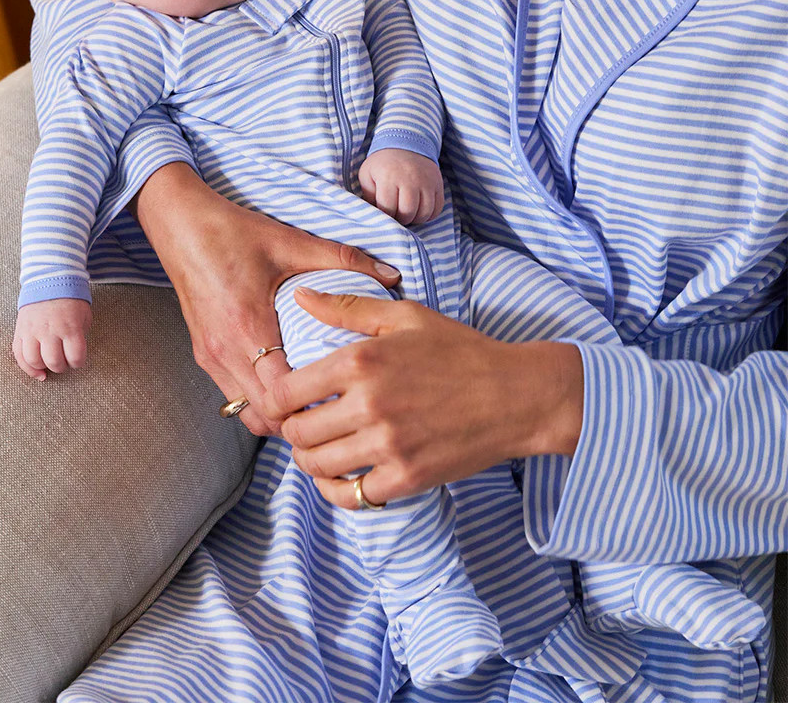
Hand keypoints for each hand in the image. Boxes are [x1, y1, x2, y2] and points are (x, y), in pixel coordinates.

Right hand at [13, 298, 91, 379]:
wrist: (50, 281)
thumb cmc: (70, 300)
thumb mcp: (84, 315)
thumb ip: (81, 335)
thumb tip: (75, 353)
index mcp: (70, 327)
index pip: (75, 357)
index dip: (78, 363)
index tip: (77, 361)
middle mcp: (50, 331)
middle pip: (54, 362)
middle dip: (62, 367)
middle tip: (64, 363)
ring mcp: (33, 331)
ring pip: (34, 361)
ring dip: (44, 368)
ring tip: (50, 366)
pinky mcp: (20, 331)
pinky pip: (19, 355)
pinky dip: (27, 367)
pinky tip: (37, 372)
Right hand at [131, 163, 401, 436]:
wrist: (180, 225)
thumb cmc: (233, 233)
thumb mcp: (291, 242)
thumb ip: (343, 260)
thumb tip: (391, 276)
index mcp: (246, 325)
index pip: (279, 394)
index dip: (312, 404)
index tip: (344, 397)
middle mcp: (224, 350)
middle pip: (264, 416)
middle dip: (300, 418)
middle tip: (336, 406)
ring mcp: (209, 357)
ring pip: (246, 413)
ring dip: (278, 413)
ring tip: (313, 399)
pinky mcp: (203, 355)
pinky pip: (233, 395)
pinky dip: (260, 399)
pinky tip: (286, 382)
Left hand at [264, 288, 583, 508]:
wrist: (516, 395)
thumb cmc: (460, 350)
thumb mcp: (405, 316)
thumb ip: (346, 307)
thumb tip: (298, 295)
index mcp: (362, 361)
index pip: (286, 391)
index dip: (276, 398)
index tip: (286, 398)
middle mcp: (369, 405)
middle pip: (297, 432)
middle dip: (291, 429)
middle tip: (303, 422)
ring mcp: (388, 446)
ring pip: (317, 466)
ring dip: (309, 459)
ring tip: (320, 447)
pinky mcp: (406, 478)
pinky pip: (350, 496)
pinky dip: (337, 489)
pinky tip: (342, 474)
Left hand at [358, 148, 444, 224]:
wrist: (406, 143)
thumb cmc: (383, 164)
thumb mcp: (367, 174)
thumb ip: (368, 196)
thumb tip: (375, 215)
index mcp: (389, 177)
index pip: (388, 208)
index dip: (386, 216)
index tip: (385, 212)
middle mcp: (409, 179)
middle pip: (408, 212)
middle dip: (401, 219)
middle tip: (397, 214)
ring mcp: (426, 181)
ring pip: (424, 212)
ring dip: (415, 218)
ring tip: (408, 213)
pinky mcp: (437, 183)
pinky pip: (437, 208)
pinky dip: (429, 214)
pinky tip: (420, 210)